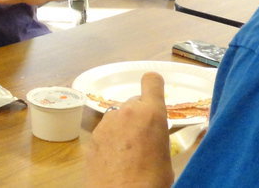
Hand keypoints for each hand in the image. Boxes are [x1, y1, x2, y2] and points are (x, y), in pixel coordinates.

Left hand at [87, 72, 174, 186]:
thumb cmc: (152, 179)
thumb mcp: (166, 153)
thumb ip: (157, 133)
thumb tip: (152, 135)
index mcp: (151, 112)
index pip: (152, 81)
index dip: (154, 85)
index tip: (154, 95)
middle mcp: (126, 111)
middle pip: (134, 103)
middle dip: (139, 115)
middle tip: (144, 137)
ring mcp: (106, 123)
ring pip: (118, 117)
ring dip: (124, 127)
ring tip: (129, 151)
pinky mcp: (92, 137)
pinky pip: (106, 131)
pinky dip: (111, 140)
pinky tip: (115, 159)